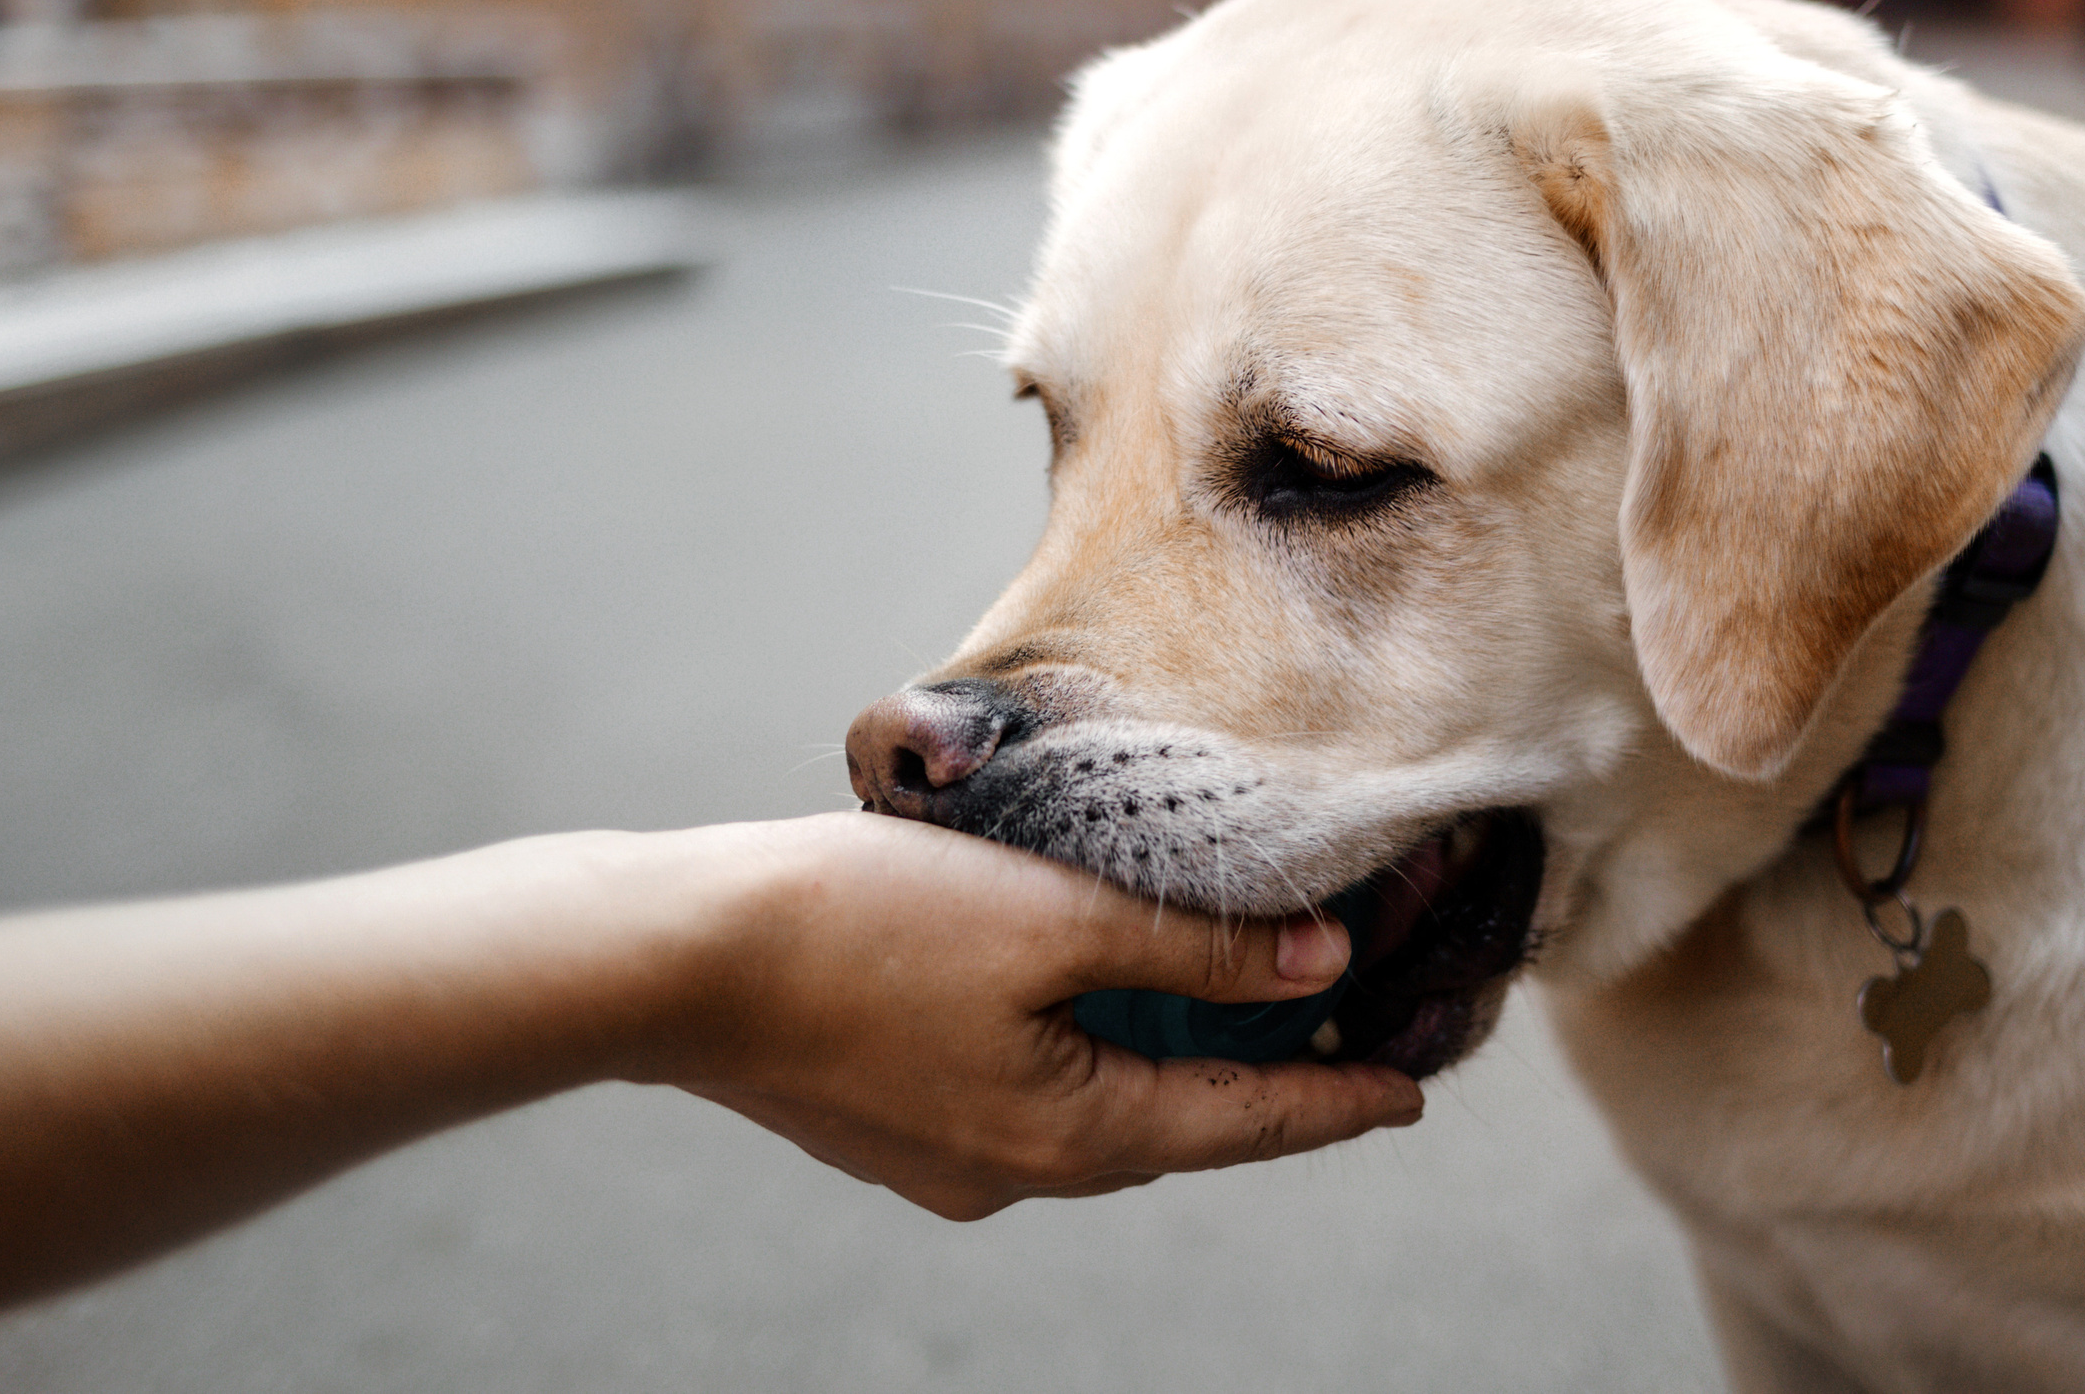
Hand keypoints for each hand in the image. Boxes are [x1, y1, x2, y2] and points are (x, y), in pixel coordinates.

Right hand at [634, 814, 1424, 1218]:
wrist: (675, 959)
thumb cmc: (861, 928)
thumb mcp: (1052, 915)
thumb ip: (1193, 943)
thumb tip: (1318, 960)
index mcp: (1073, 1134)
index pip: (1246, 1123)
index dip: (1338, 1105)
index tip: (1409, 1095)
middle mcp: (1017, 1170)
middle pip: (1176, 1123)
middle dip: (1259, 1082)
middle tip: (1335, 1037)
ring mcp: (948, 1157)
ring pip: (1098, 1108)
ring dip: (1165, 1059)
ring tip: (1219, 1005)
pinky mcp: (894, 1123)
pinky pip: (1026, 1092)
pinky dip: (1081, 1047)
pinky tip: (1079, 993)